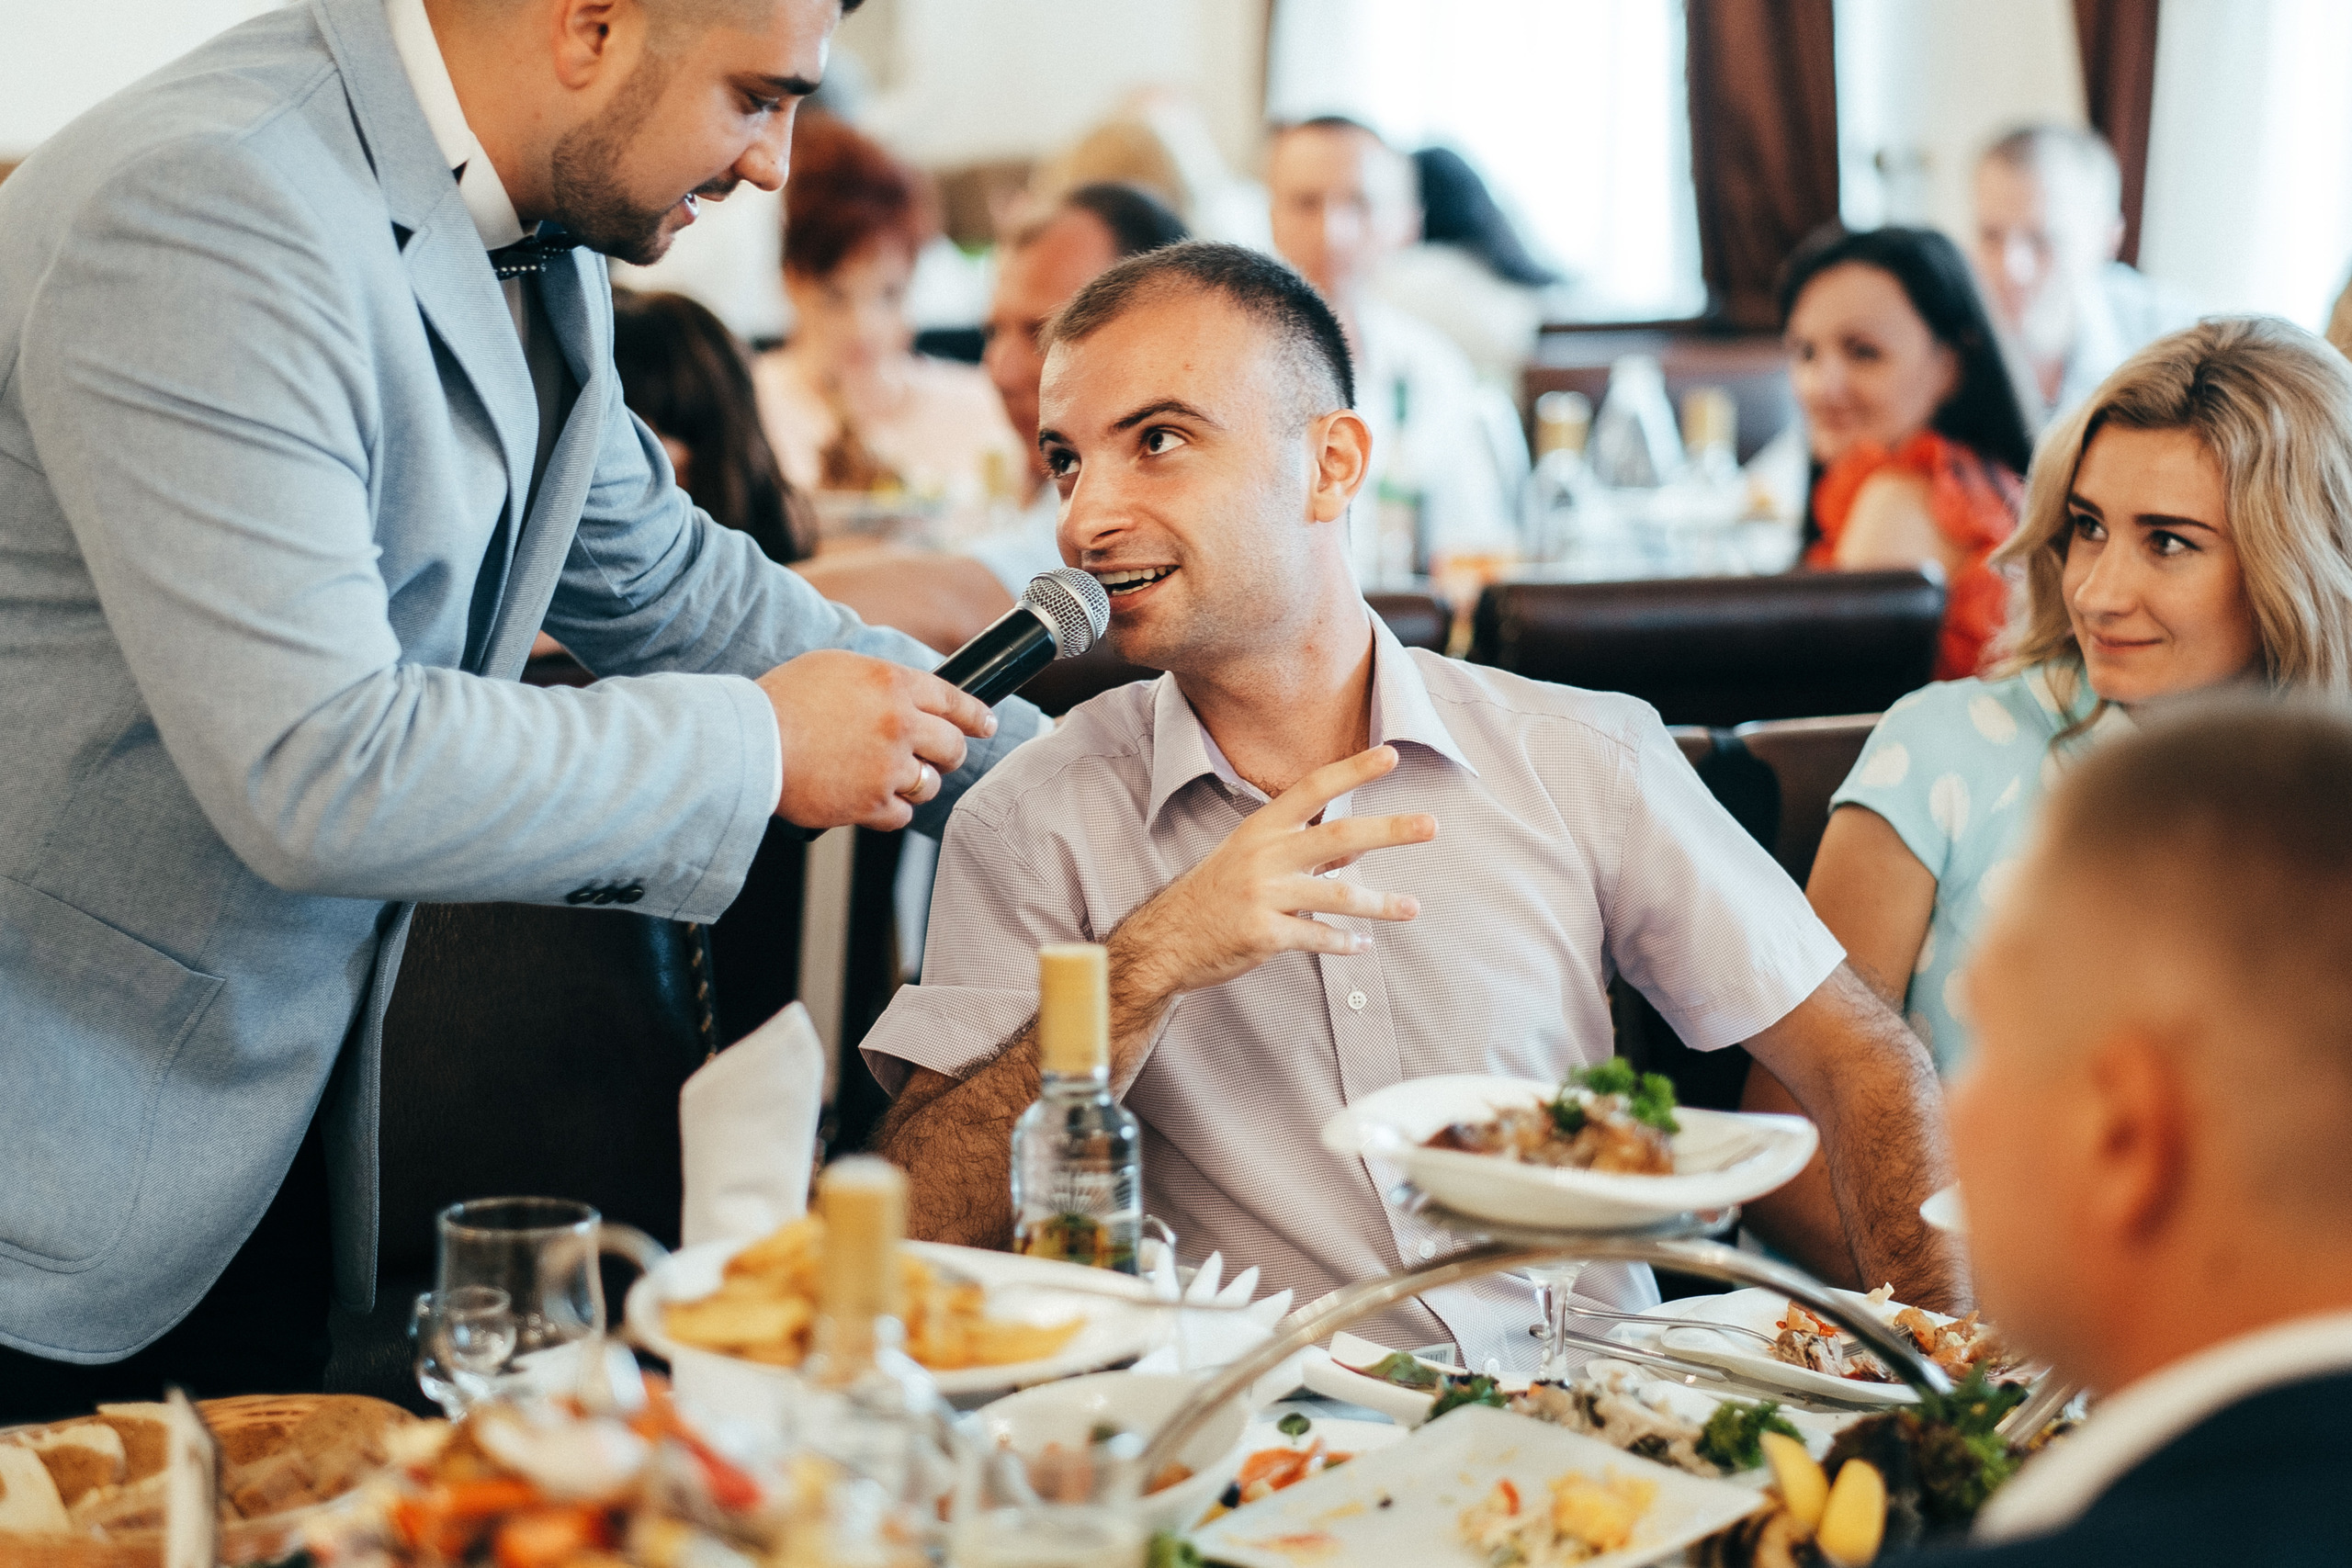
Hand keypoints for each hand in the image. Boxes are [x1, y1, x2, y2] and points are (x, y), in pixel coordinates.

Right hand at [757, 649, 997, 829]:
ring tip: (885, 777)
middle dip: (949, 754)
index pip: (953, 700)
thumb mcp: (835, 668)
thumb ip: (879, 681)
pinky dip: (889, 810)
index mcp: (893, 684)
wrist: (750, 741)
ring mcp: (888, 766)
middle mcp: (899, 724)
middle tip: (939, 758)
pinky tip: (869, 799)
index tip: (984, 725)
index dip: (974, 715)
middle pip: (952, 747)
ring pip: (930, 784)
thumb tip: (904, 693)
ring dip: (916, 783)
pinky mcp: (872, 804)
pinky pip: (902, 814)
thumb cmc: (781, 702)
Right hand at [1110, 746, 1435, 1007]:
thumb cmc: (1214, 895)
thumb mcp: (1252, 859)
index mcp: (1261, 829)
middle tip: (1430, 825)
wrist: (1166, 940)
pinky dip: (1343, 943)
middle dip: (1388, 830)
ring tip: (1412, 908)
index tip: (1391, 754)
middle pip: (1337, 836)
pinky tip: (1361, 945)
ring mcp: (1262, 895)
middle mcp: (1263, 856)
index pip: (1312, 789)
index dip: (1353, 770)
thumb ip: (1305, 851)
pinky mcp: (1263, 934)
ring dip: (1379, 904)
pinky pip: (1316, 937)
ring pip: (1336, 895)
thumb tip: (1359, 850)